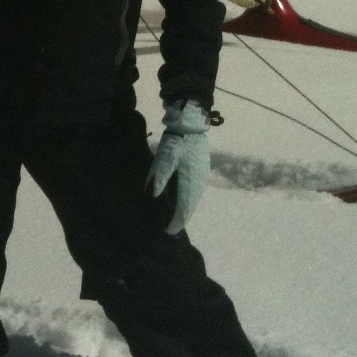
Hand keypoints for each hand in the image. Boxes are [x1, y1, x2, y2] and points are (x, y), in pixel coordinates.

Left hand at [146, 101, 211, 233]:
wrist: (191, 125)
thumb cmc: (176, 142)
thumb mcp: (164, 158)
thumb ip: (159, 177)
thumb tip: (155, 195)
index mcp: (189, 183)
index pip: (183, 210)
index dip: (176, 222)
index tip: (168, 232)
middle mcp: (198, 184)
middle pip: (190, 208)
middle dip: (181, 219)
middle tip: (170, 229)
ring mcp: (202, 178)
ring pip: (194, 200)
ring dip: (185, 210)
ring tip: (175, 218)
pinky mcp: (202, 171)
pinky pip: (195, 192)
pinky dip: (189, 201)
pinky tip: (182, 200)